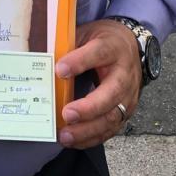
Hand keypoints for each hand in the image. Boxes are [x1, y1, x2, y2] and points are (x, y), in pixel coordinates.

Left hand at [54, 19, 141, 148]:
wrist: (130, 48)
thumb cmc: (103, 41)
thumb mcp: (87, 34)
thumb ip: (70, 47)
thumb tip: (44, 63)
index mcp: (113, 48)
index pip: (99, 53)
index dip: (79, 61)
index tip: (59, 70)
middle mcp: (124, 74)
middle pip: (111, 93)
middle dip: (88, 107)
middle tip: (66, 114)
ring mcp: (128, 95)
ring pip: (112, 117)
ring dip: (88, 129)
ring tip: (65, 135)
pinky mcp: (126, 112)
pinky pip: (111, 129)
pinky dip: (92, 138)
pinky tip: (74, 141)